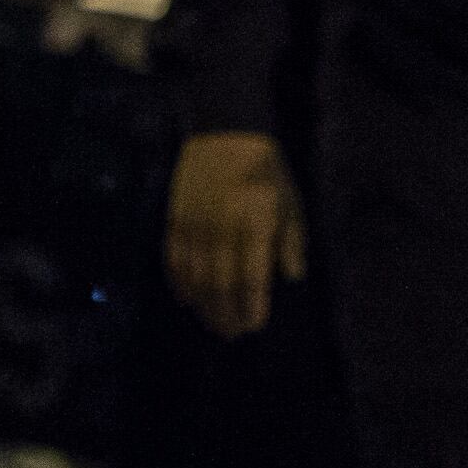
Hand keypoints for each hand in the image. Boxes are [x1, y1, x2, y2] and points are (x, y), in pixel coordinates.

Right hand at [167, 130, 306, 337]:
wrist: (225, 134)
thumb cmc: (266, 172)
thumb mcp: (290, 203)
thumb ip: (291, 242)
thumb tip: (293, 276)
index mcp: (255, 225)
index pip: (250, 278)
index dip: (251, 306)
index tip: (254, 326)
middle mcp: (222, 229)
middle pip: (220, 284)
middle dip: (226, 313)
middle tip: (232, 333)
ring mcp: (195, 224)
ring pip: (196, 276)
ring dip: (204, 304)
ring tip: (212, 322)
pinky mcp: (176, 218)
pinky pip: (174, 258)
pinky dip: (179, 282)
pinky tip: (187, 299)